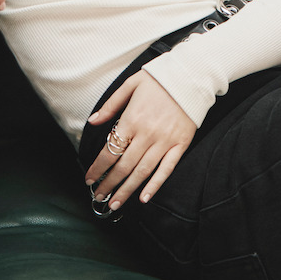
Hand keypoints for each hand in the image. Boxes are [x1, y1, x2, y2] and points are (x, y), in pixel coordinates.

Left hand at [84, 70, 196, 211]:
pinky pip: (166, 169)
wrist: (190, 75)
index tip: (89, 179)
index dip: (98, 168)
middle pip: (124, 166)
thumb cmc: (159, 78)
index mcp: (132, 119)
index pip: (110, 150)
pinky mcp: (180, 144)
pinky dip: (155, 185)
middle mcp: (147, 134)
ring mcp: (165, 141)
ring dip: (127, 190)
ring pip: (142, 172)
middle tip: (99, 197)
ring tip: (115, 204)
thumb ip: (111, 105)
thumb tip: (92, 121)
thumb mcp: (130, 84)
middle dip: (109, 184)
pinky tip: (144, 198)